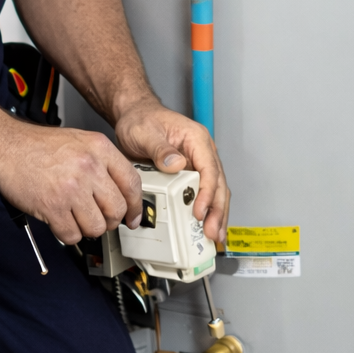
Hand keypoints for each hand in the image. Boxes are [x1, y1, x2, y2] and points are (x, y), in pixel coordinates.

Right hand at [0, 123, 143, 245]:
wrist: (7, 146)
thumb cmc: (39, 145)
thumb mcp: (80, 141)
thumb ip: (103, 163)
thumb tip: (122, 192)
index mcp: (99, 148)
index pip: (132, 183)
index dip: (136, 206)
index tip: (133, 217)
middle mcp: (89, 167)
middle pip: (117, 209)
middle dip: (110, 220)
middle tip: (99, 218)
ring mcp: (71, 188)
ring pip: (97, 227)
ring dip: (88, 229)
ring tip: (76, 218)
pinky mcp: (53, 206)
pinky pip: (72, 235)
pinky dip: (68, 234)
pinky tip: (61, 221)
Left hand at [112, 95, 228, 244]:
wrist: (134, 115)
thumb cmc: (141, 120)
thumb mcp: (145, 132)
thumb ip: (159, 148)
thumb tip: (177, 164)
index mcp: (196, 139)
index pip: (209, 169)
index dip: (207, 192)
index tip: (200, 211)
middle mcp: (203, 151)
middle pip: (218, 184)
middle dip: (217, 210)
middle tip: (212, 233)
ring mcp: (199, 163)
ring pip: (215, 192)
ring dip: (216, 214)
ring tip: (213, 237)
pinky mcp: (191, 174)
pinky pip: (203, 194)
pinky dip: (207, 211)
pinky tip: (205, 226)